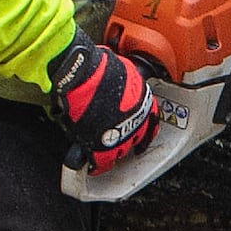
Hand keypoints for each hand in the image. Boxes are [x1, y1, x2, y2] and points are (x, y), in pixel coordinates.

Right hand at [45, 38, 165, 174]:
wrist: (79, 73)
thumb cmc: (95, 65)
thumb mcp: (120, 70)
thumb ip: (123, 82)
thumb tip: (118, 83)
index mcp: (143, 98)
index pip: (150, 119)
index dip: (143, 127)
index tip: (141, 132)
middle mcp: (136, 117)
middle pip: (137, 136)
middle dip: (127, 139)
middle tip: (118, 141)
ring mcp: (120, 132)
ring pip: (121, 150)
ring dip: (114, 152)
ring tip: (106, 154)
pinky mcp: (102, 144)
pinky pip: (102, 161)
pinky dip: (97, 165)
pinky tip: (93, 166)